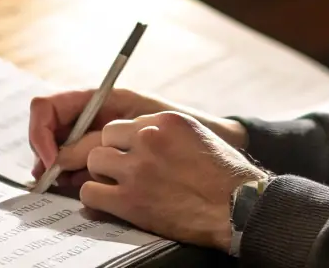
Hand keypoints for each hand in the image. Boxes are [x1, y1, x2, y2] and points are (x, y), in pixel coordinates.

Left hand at [28, 88, 247, 194]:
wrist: (236, 207)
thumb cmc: (224, 174)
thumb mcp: (195, 136)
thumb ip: (165, 132)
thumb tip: (140, 137)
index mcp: (164, 121)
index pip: (123, 123)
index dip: (121, 141)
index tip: (123, 152)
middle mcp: (148, 139)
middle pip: (104, 138)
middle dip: (108, 154)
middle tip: (113, 168)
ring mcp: (138, 170)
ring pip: (94, 161)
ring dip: (101, 174)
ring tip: (114, 185)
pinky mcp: (130, 200)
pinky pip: (91, 191)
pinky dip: (95, 197)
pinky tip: (107, 201)